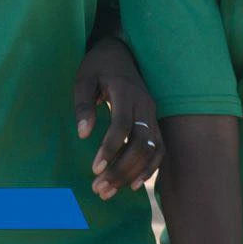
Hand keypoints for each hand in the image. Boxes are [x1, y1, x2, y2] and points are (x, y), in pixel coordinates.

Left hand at [73, 35, 163, 199]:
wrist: (119, 52)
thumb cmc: (97, 67)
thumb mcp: (83, 80)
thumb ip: (83, 106)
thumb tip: (83, 135)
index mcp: (125, 91)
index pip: (122, 124)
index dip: (110, 148)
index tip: (94, 168)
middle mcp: (144, 104)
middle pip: (140, 143)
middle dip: (120, 169)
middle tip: (99, 189)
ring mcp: (153, 113)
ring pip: (151, 150)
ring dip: (132, 174)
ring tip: (109, 191)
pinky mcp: (155, 121)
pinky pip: (159, 149)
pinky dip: (150, 169)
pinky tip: (133, 184)